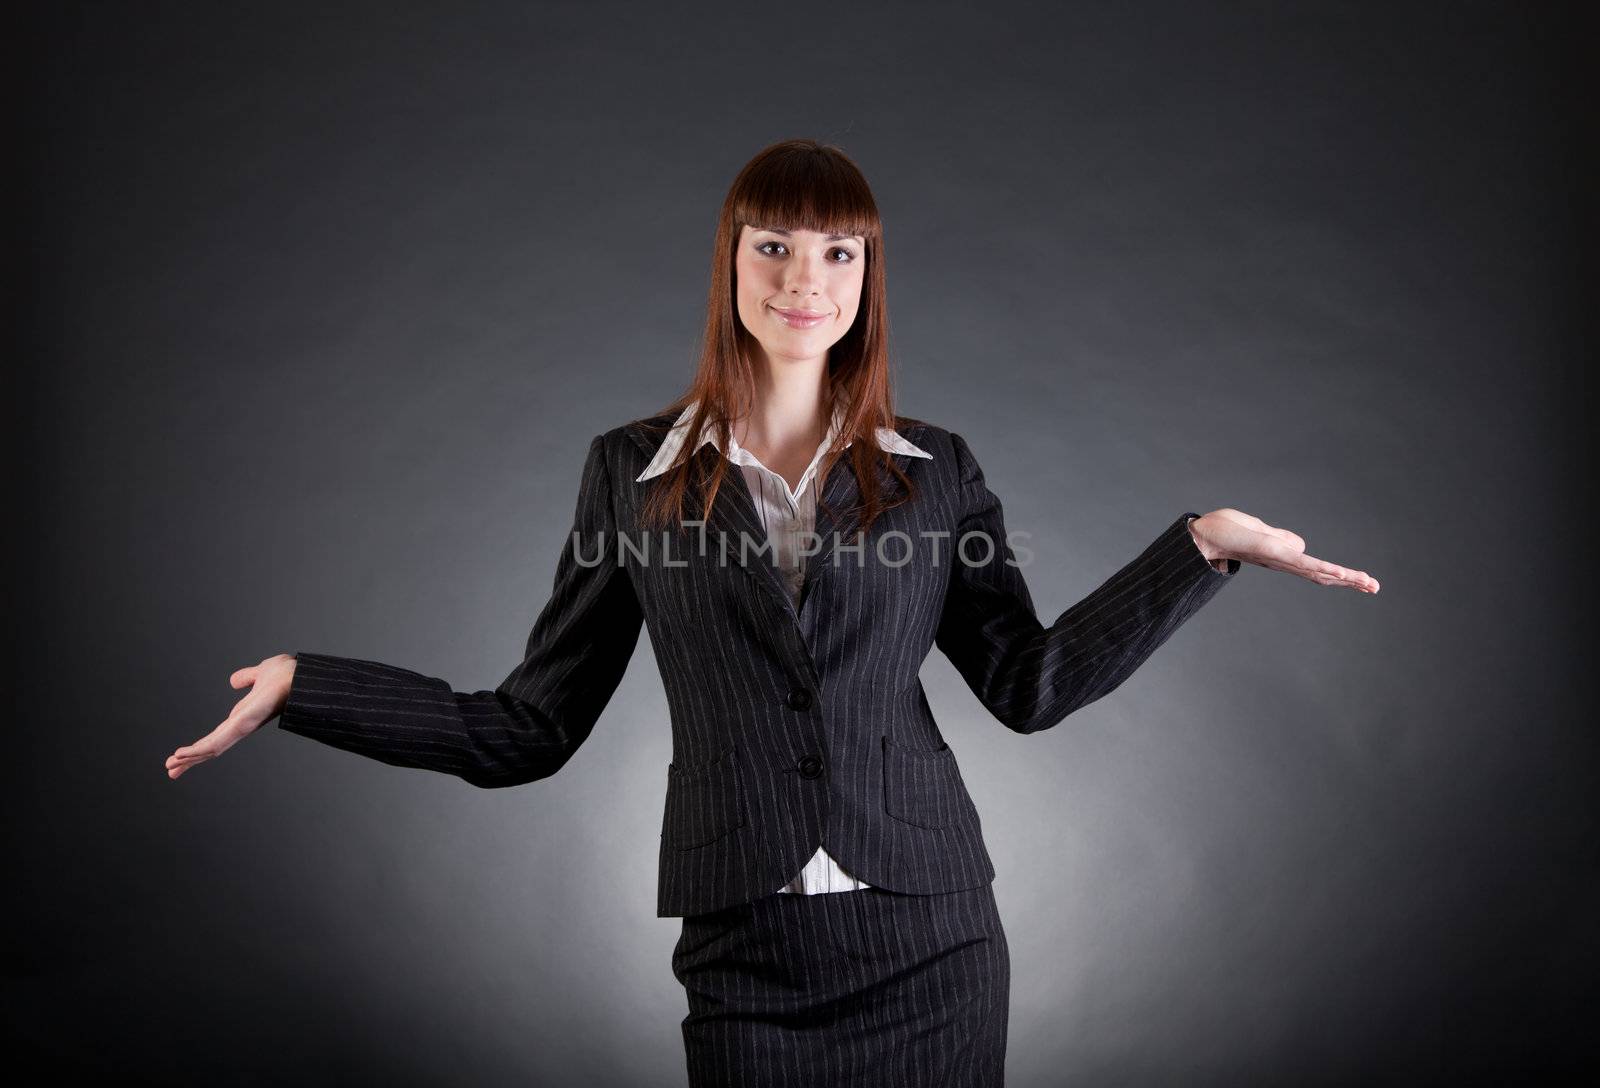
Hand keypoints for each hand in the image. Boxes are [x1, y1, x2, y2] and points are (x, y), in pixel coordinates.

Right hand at [165, 653, 296, 779]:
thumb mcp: (260, 673)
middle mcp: (242, 726)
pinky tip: (182, 755)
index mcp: (243, 717)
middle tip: (170, 771)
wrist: (301, 676)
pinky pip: (218, 741)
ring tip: (170, 767)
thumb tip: (235, 681)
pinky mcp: (244, 725)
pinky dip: (198, 750)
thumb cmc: (289, 675)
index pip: (216, 736)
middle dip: (191, 759)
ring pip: (212, 748)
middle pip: (211, 747)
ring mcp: (243, 727)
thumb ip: (246, 677)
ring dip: (190, 758)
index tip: (182, 755)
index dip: (199, 746)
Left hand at [1188, 509, 1379, 593]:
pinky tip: (1343, 574)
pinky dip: (1325, 570)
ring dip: (1345, 578)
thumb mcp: (1260, 531)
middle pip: (1322, 575)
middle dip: (1349, 581)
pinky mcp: (1275, 554)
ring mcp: (1280, 560)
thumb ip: (1281, 539)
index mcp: (1282, 557)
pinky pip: (1305, 564)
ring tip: (1369, 584)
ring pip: (1319, 572)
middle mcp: (1283, 562)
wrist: (1202, 536)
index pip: (1315, 568)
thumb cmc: (1225, 531)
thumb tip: (1301, 546)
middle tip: (1375, 587)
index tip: (1360, 579)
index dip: (1338, 574)